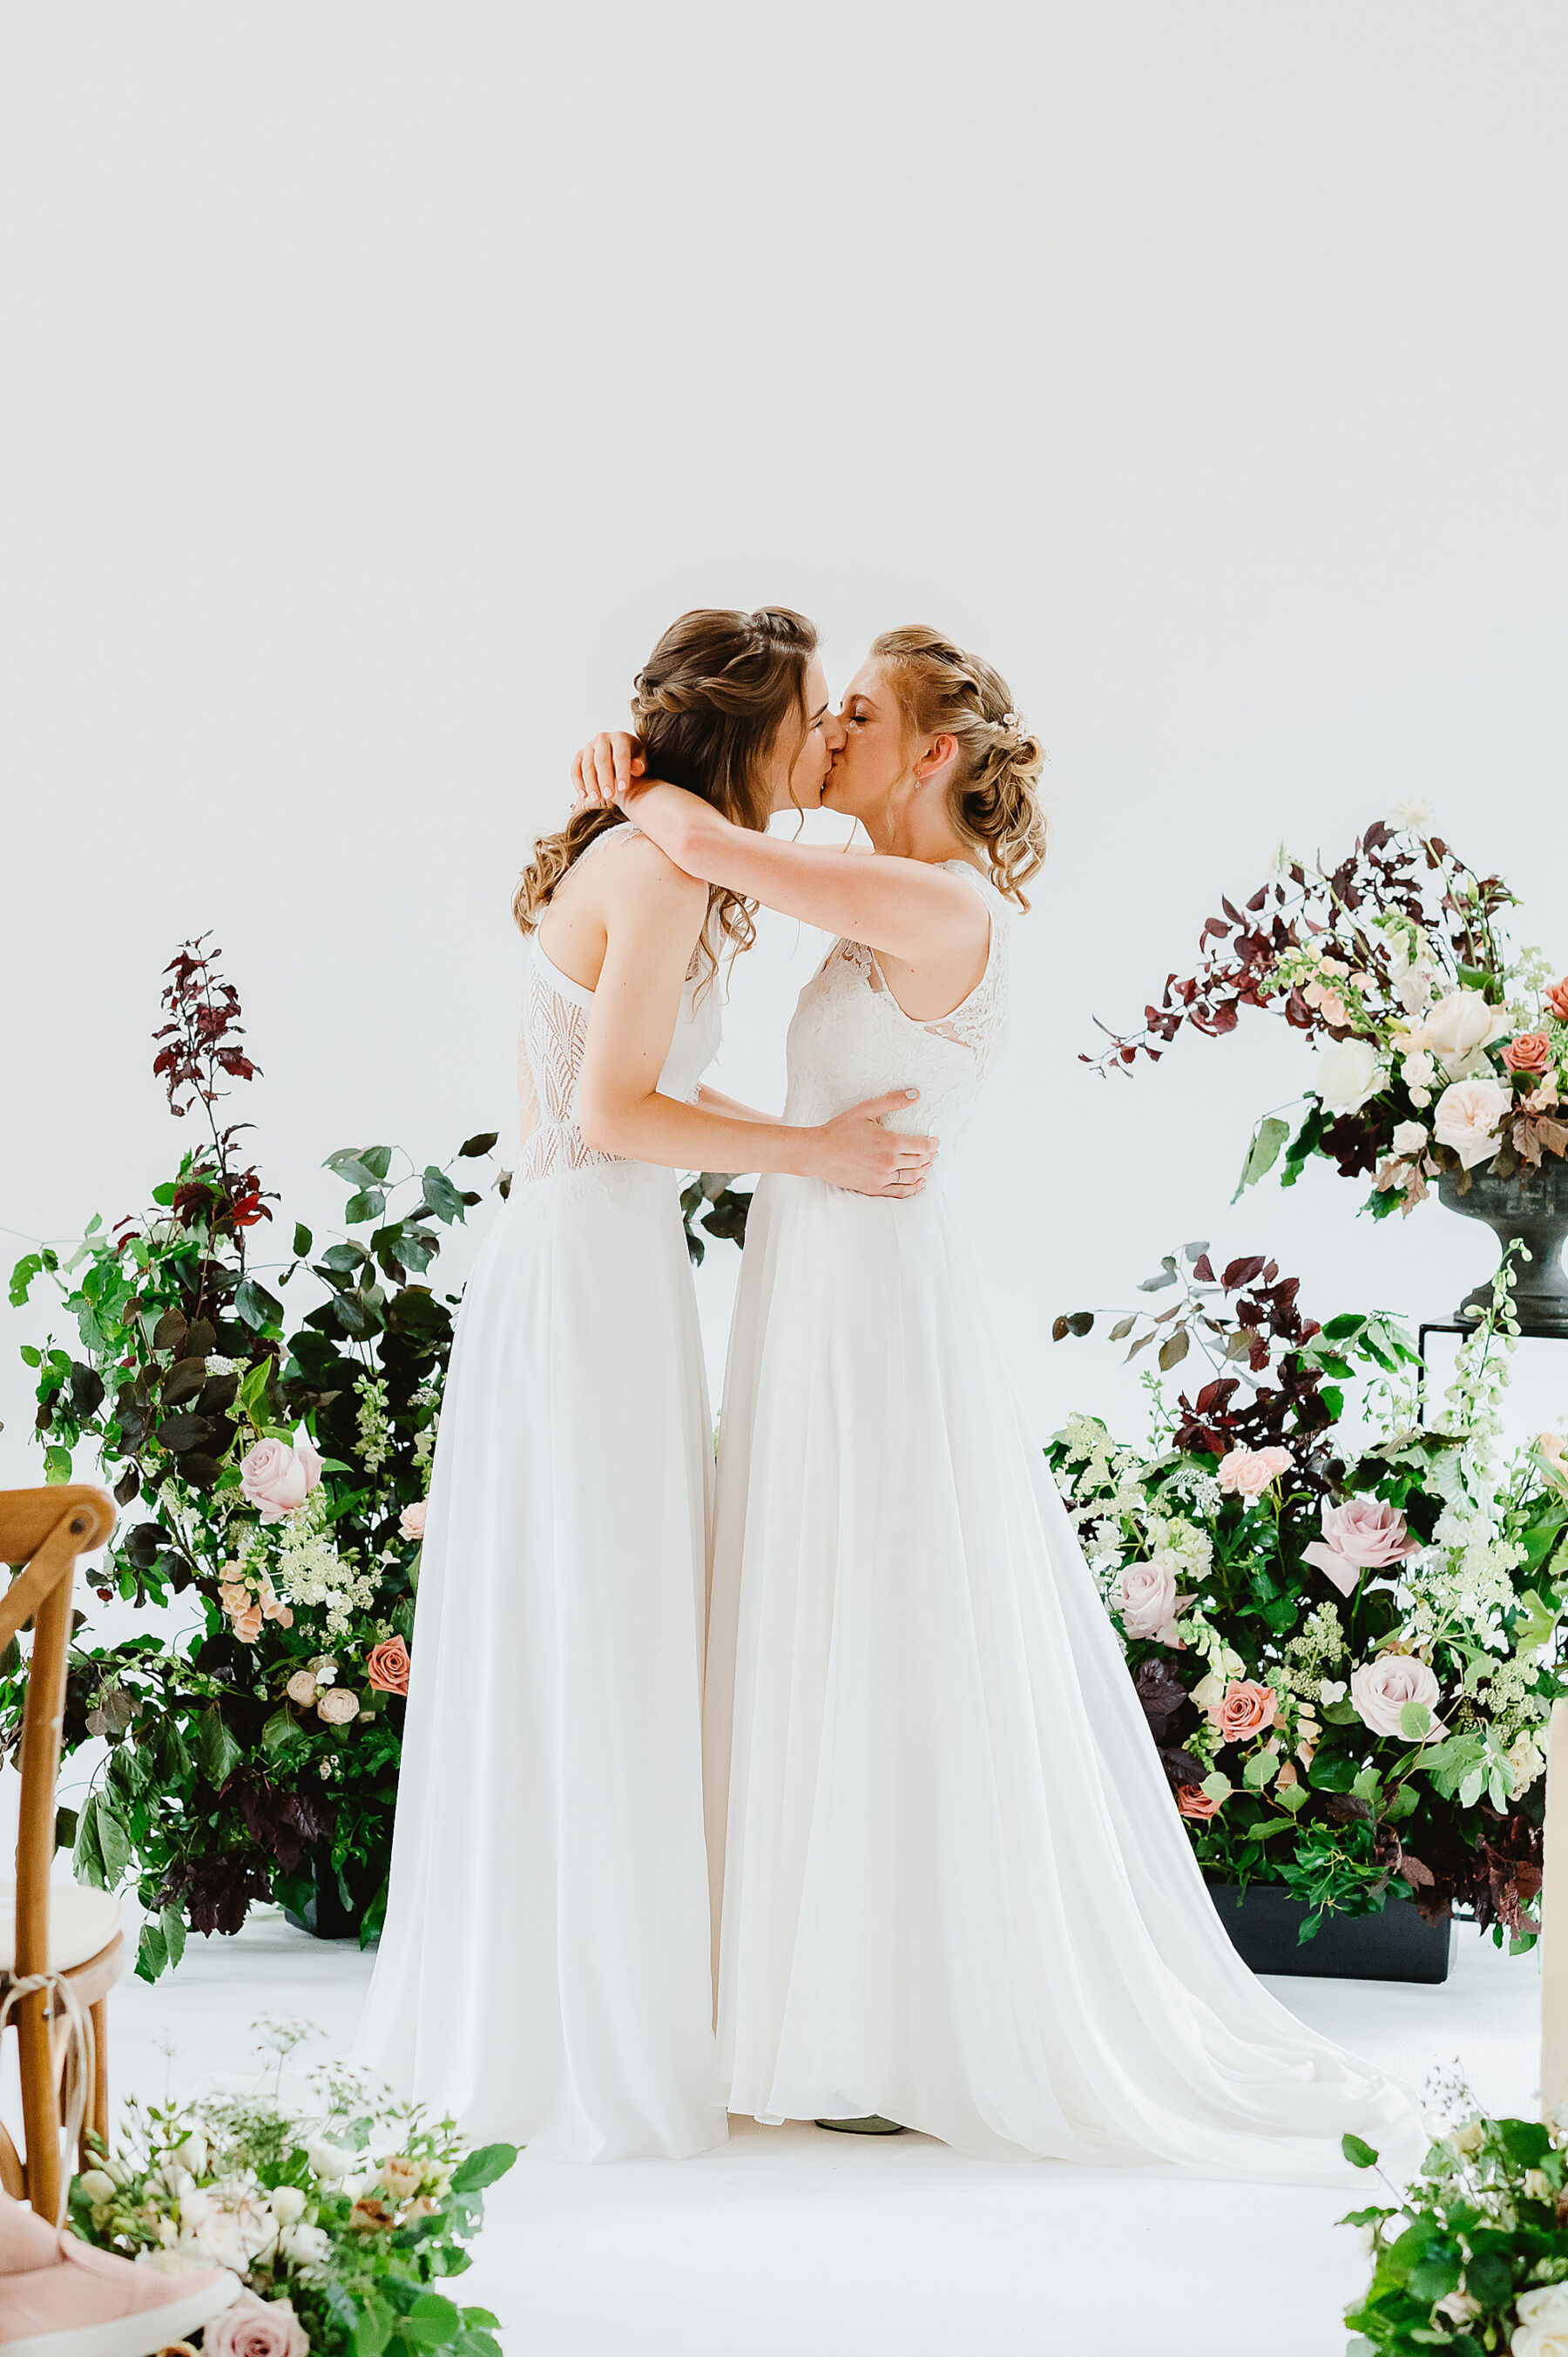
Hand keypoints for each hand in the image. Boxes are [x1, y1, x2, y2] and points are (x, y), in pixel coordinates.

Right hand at [571, 731, 644, 808]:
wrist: (620, 752)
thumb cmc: (634, 758)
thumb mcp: (641, 759)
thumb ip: (641, 764)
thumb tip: (637, 768)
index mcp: (620, 737)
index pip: (620, 755)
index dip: (621, 772)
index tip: (623, 788)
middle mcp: (602, 738)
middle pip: (601, 760)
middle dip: (604, 779)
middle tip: (609, 796)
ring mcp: (589, 745)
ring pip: (587, 765)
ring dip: (591, 783)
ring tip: (596, 799)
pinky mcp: (580, 754)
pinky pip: (575, 769)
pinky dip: (578, 782)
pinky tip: (584, 795)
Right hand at [808, 1091, 937, 1196]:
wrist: (818, 1152)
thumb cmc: (840, 1129)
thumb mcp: (866, 1109)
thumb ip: (892, 1101)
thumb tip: (915, 1094)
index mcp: (890, 1143)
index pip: (923, 1146)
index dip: (933, 1144)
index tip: (935, 1141)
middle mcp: (889, 1162)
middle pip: (920, 1162)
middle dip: (930, 1156)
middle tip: (933, 1152)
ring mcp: (881, 1178)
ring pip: (913, 1177)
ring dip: (924, 1171)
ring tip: (927, 1165)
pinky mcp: (873, 1188)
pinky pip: (900, 1192)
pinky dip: (913, 1188)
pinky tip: (918, 1183)